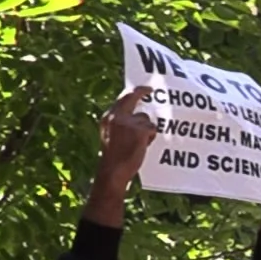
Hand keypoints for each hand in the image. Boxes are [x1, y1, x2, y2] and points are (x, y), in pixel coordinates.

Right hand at [87, 96, 161, 223]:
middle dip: (142, 91)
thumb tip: (138, 114)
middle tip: (150, 89)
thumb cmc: (115, 157)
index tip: (144, 89)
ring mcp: (128, 123)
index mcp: (108, 118)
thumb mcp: (112, 135)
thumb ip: (121, 123)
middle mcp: (116, 116)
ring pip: (146, 119)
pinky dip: (150, 137)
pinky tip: (143, 146)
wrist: (113, 171)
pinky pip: (152, 129)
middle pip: (132, 97)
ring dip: (147, 129)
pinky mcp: (139, 130)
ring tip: (139, 143)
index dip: (134, 92)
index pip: (122, 99)